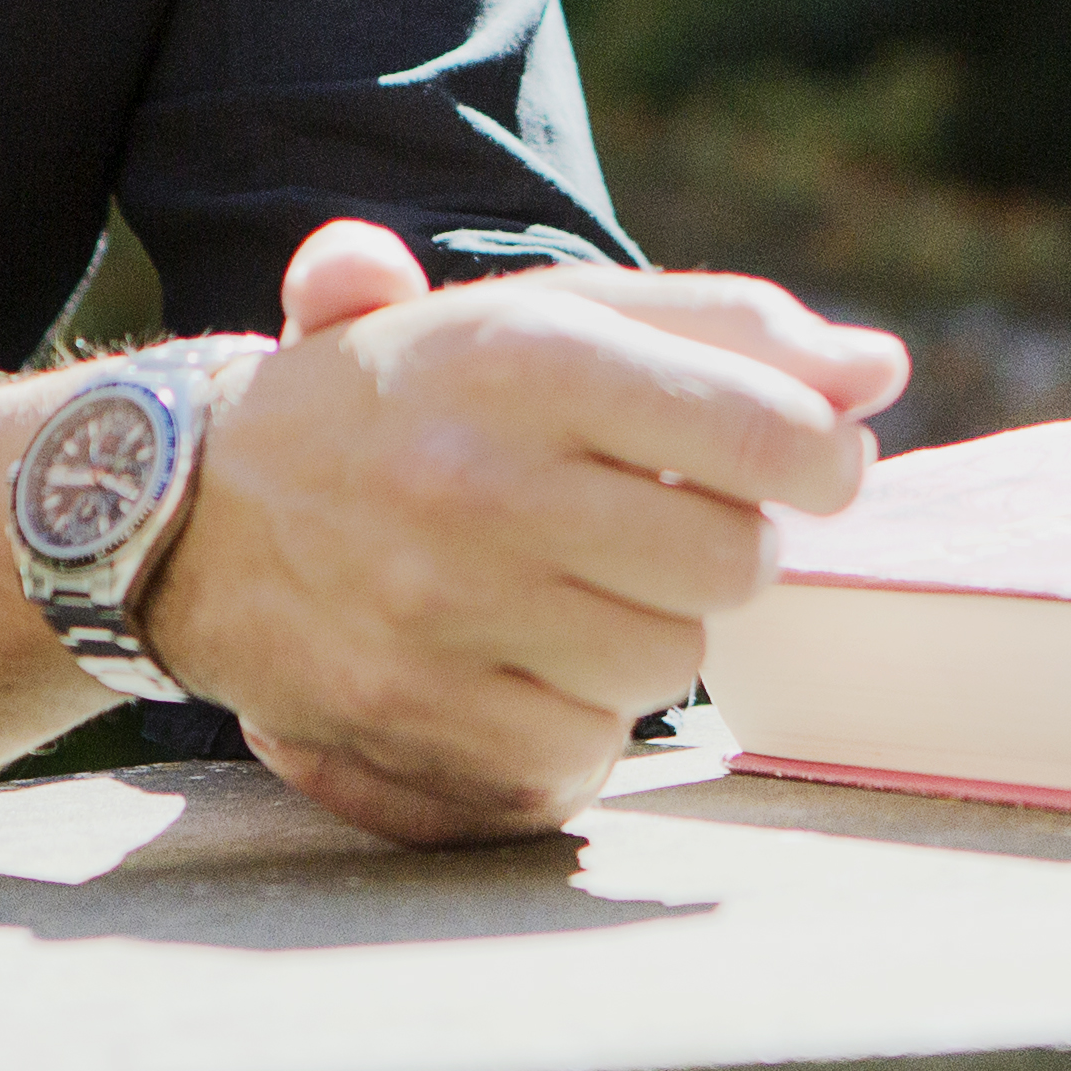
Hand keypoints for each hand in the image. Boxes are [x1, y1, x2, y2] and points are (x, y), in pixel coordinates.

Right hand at [154, 221, 910, 845]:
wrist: (189, 505)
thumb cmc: (413, 395)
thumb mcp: (543, 317)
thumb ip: (719, 328)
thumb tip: (880, 370)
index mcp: (528, 351)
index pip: (764, 430)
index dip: (824, 461)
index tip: (813, 467)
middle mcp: (480, 477)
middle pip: (735, 563)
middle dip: (725, 549)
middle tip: (666, 529)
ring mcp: (441, 607)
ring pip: (667, 665)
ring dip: (648, 637)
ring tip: (573, 591)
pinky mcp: (411, 713)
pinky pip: (581, 753)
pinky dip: (573, 725)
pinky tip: (520, 666)